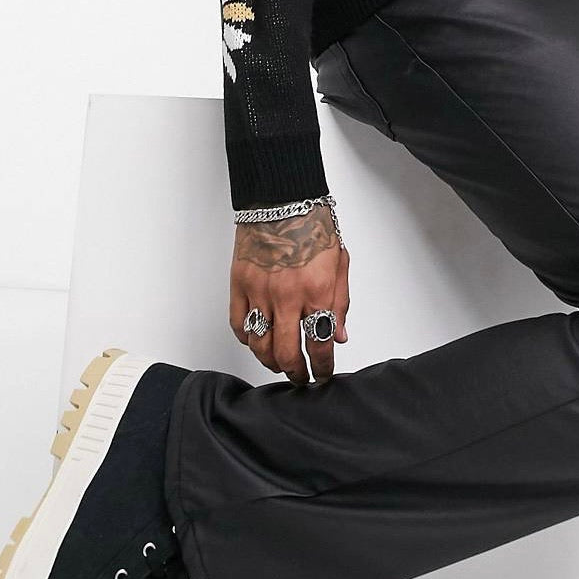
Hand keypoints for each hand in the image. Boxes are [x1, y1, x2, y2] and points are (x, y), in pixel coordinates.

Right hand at [229, 206, 349, 384]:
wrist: (282, 202)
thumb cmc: (314, 228)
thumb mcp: (339, 264)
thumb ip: (340, 302)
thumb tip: (339, 336)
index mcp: (316, 291)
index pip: (319, 344)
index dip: (323, 366)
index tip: (323, 373)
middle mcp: (287, 297)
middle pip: (286, 352)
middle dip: (296, 372)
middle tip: (301, 377)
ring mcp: (260, 293)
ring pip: (259, 345)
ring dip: (270, 361)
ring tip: (280, 363)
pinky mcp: (239, 286)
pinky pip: (239, 325)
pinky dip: (247, 339)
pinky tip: (257, 341)